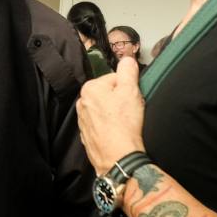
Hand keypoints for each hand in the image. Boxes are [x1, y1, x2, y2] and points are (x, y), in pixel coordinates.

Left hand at [76, 56, 144, 173]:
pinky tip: (119, 133)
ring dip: (117, 114)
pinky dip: (112, 127)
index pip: (115, 79)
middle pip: (110, 94)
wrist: (118, 157)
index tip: (134, 98)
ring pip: (106, 110)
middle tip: (131, 111)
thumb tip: (127, 59)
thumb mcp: (131, 90)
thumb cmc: (123, 124)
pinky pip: (103, 125)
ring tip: (125, 123)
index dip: (129, 87)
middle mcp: (82, 103)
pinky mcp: (88, 136)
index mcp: (90, 88)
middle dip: (122, 100)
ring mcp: (83, 121)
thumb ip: (128, 70)